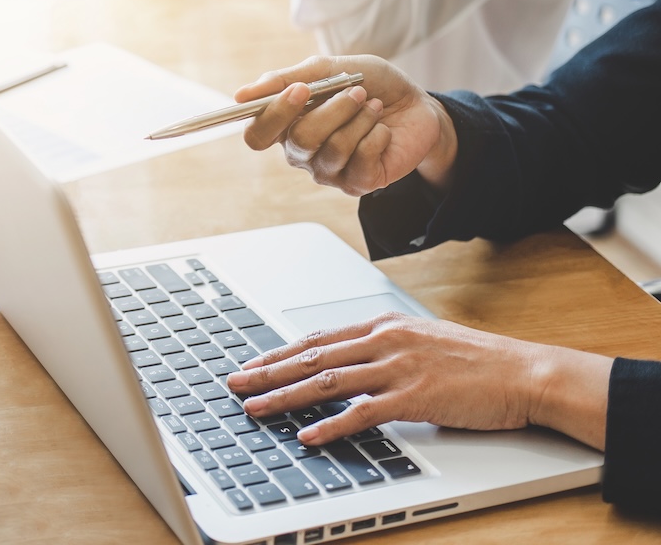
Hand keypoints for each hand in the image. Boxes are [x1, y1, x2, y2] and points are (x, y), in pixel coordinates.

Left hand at [225, 312, 611, 450]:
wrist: (525, 372)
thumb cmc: (478, 362)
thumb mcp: (423, 341)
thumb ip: (386, 350)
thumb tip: (352, 362)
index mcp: (385, 325)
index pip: (318, 338)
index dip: (280, 353)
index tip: (252, 365)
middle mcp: (385, 341)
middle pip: (312, 356)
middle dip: (268, 372)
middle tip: (236, 385)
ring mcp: (399, 367)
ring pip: (327, 381)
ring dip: (285, 396)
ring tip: (255, 407)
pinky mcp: (414, 396)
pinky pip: (362, 412)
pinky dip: (330, 425)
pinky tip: (307, 434)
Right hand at [239, 55, 456, 194]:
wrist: (417, 104)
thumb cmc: (369, 85)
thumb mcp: (330, 69)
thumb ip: (287, 79)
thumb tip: (241, 95)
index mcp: (287, 126)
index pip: (256, 135)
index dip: (273, 115)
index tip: (299, 91)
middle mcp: (301, 153)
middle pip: (299, 140)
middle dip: (332, 110)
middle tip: (355, 90)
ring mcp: (328, 171)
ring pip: (332, 149)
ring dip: (359, 119)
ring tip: (373, 106)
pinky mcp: (357, 183)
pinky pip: (360, 160)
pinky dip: (376, 135)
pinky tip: (383, 131)